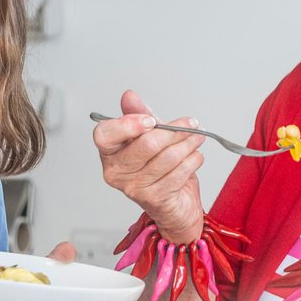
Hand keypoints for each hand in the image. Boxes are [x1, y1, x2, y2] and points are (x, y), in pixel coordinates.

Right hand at [93, 90, 204, 240]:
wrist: (174, 205)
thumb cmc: (159, 168)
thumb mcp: (150, 136)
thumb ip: (140, 115)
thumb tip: (129, 96)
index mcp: (109, 152)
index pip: (104, 135)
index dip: (128, 125)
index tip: (150, 120)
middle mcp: (116, 172)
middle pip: (146, 144)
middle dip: (174, 131)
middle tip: (190, 124)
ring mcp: (134, 188)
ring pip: (167, 157)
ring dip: (188, 144)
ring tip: (197, 138)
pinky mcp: (154, 199)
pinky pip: (179, 172)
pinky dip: (193, 161)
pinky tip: (195, 156)